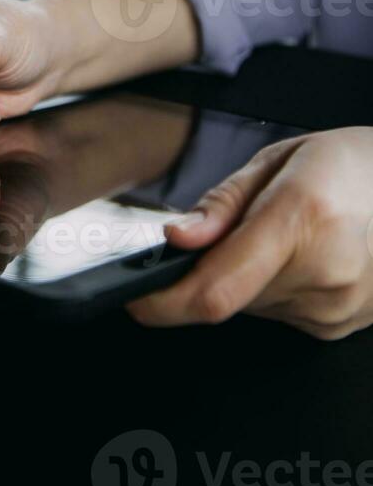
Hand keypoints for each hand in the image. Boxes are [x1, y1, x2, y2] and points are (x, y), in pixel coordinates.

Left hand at [127, 127, 372, 339]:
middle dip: (212, 266)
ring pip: (250, 306)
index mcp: (302, 217)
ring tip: (284, 234)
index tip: (135, 298)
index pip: (215, 288)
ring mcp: (337, 307)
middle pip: (226, 295)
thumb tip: (177, 239)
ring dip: (246, 276)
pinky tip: (304, 255)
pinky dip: (276, 287)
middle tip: (242, 228)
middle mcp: (324, 271)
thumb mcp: (279, 159)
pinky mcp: (340, 326)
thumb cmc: (350, 167)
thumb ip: (222, 204)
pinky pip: (280, 313)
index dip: (164, 302)